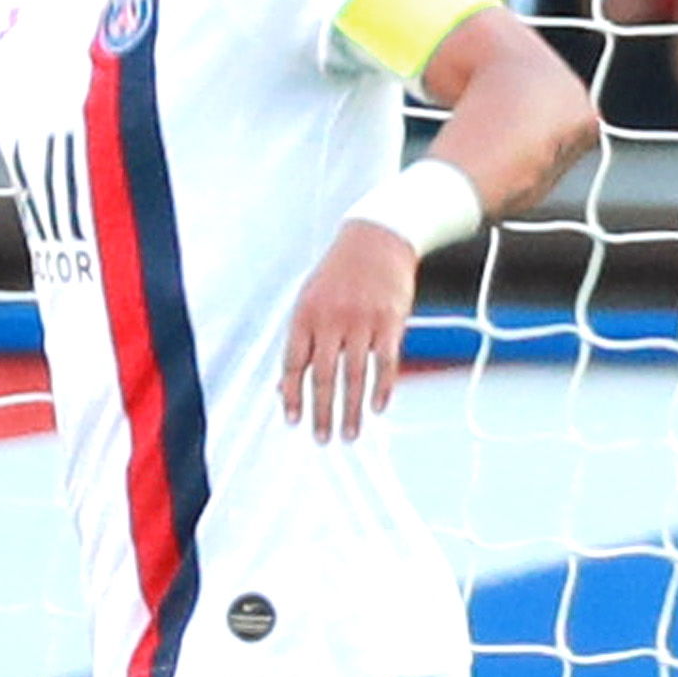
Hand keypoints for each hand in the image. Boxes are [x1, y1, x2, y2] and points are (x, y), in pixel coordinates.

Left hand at [280, 224, 417, 440]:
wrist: (378, 237)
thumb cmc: (340, 272)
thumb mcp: (310, 299)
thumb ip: (301, 340)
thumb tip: (286, 383)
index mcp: (305, 315)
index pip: (294, 364)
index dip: (292, 396)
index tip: (293, 421)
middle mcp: (331, 320)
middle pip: (324, 377)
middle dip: (322, 413)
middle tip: (322, 439)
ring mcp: (362, 321)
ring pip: (355, 375)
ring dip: (351, 410)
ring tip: (350, 433)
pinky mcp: (391, 321)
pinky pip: (386, 362)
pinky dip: (382, 388)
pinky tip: (378, 407)